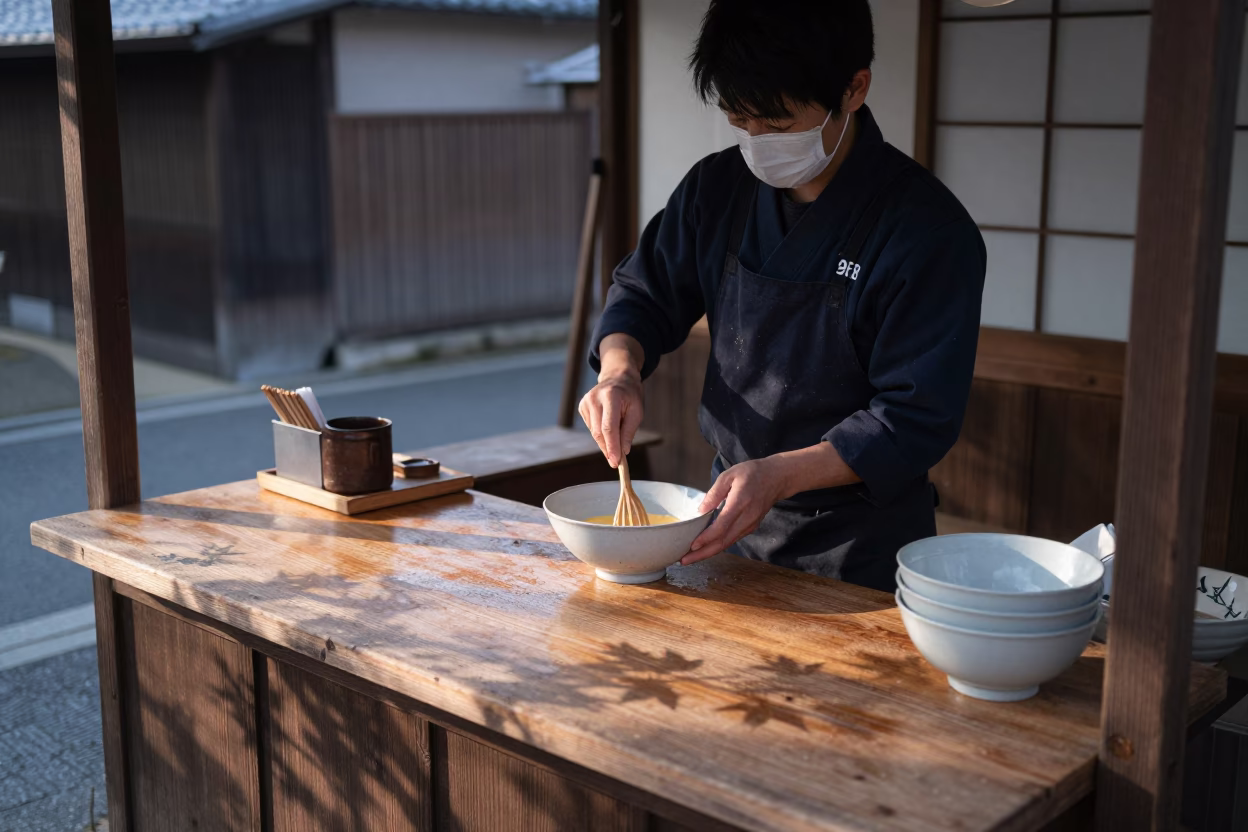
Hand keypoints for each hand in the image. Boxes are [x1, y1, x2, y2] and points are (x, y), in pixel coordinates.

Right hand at [580, 333, 644, 466]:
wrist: (618, 378)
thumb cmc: (630, 395)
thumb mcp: (637, 411)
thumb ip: (629, 431)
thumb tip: (623, 451)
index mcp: (611, 396)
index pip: (608, 427)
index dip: (612, 447)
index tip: (616, 462)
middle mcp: (594, 398)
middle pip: (599, 432)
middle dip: (608, 449)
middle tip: (617, 461)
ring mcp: (586, 402)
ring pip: (594, 432)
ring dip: (606, 441)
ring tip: (617, 435)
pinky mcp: (582, 407)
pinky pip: (591, 428)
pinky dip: (601, 434)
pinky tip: (608, 426)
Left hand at [682, 459, 789, 564]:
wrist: (777, 478)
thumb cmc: (752, 473)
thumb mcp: (729, 475)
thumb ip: (714, 493)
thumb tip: (700, 511)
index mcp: (740, 502)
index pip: (722, 526)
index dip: (706, 538)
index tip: (692, 545)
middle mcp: (747, 517)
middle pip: (724, 541)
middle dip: (703, 553)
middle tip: (685, 560)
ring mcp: (750, 524)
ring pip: (728, 543)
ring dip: (709, 552)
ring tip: (691, 557)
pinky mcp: (751, 527)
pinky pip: (733, 539)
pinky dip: (718, 546)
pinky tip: (706, 548)